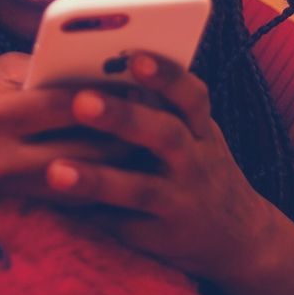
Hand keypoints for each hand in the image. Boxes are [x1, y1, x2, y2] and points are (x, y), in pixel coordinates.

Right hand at [0, 54, 138, 198]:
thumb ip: (40, 69)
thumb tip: (93, 66)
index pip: (62, 104)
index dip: (104, 96)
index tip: (139, 84)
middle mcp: (5, 154)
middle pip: (84, 147)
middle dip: (126, 130)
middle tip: (158, 111)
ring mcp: (15, 185)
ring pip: (87, 175)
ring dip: (122, 157)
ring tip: (149, 134)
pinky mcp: (24, 202)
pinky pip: (77, 195)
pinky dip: (104, 176)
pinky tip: (125, 160)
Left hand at [41, 52, 275, 282]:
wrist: (238, 236)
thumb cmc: (196, 163)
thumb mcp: (194, 131)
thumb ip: (158, 105)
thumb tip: (95, 66)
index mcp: (199, 128)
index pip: (190, 95)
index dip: (166, 75)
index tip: (135, 57)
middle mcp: (195, 162)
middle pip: (163, 135)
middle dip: (123, 117)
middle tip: (81, 102)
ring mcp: (180, 201)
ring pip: (140, 189)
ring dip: (97, 179)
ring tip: (55, 170)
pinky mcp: (161, 237)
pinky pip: (123, 225)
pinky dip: (91, 214)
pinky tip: (56, 206)